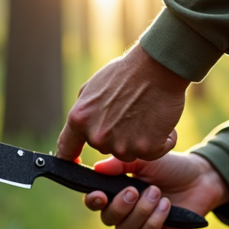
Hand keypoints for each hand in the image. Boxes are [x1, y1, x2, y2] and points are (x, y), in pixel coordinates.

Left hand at [56, 44, 189, 161]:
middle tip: (130, 113)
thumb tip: (81, 128)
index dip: (72, 158)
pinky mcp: (146, 148)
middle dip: (116, 135)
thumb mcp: (92, 88)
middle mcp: (97, 136)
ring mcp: (121, 145)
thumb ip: (84, 113)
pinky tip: (161, 120)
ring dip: (139, 140)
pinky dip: (162, 141)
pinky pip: (154, 153)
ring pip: (129, 153)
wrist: (157, 67)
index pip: (67, 149)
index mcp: (79, 119)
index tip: (77, 162)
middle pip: (106, 148)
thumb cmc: (127, 73)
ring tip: (146, 114)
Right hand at [84, 153, 228, 228]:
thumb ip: (119, 164)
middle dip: (120, 205)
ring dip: (141, 212)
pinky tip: (166, 206)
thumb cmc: (169, 167)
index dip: (93, 201)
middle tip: (135, 190)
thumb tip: (97, 169)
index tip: (100, 194)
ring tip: (157, 193)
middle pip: (108, 219)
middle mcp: (124, 211)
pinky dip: (153, 222)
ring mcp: (139, 225)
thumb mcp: (144, 160)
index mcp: (116, 191)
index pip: (95, 202)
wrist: (200, 178)